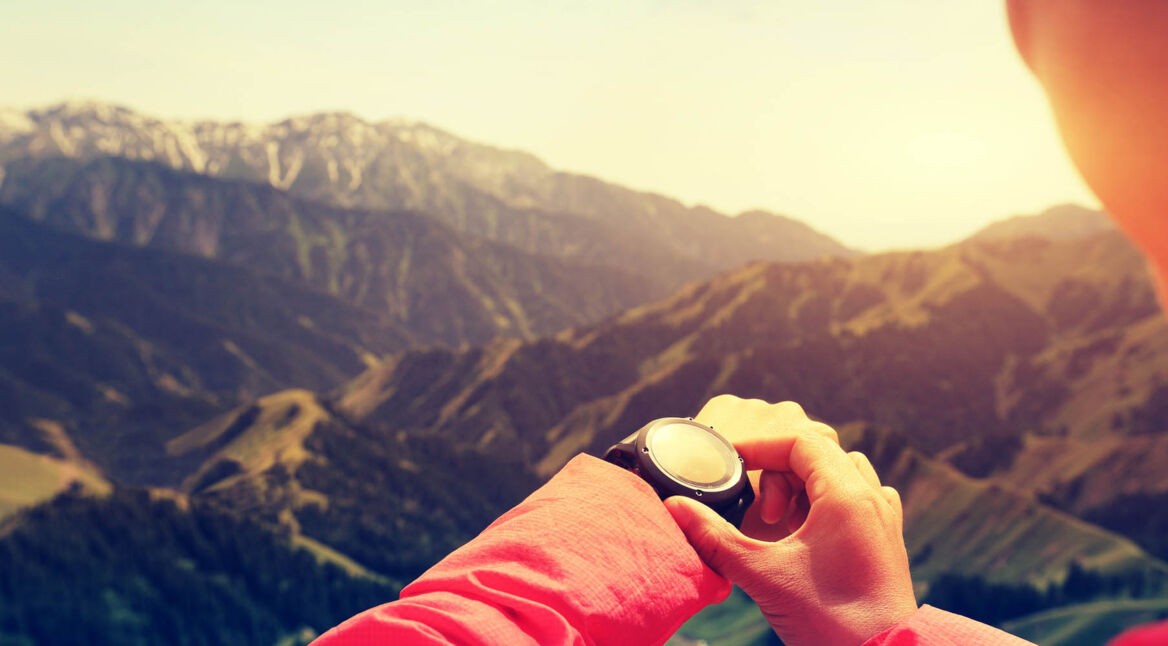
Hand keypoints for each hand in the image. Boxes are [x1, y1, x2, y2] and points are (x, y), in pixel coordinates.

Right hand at [670, 395, 916, 645]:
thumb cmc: (829, 619)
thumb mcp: (762, 574)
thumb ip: (715, 537)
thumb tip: (674, 506)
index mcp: (847, 495)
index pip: (800, 440)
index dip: (760, 445)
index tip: (730, 462)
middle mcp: (872, 498)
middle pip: (820, 453)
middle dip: (780, 471)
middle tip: (760, 511)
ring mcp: (884, 519)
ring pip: (842, 473)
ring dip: (806, 485)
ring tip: (782, 521)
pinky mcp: (887, 542)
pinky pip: (859, 498)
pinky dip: (829, 501)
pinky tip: (810, 531)